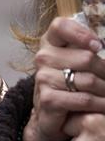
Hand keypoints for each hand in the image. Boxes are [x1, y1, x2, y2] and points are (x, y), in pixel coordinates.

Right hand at [24, 17, 104, 140]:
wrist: (50, 114)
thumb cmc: (67, 83)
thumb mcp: (74, 62)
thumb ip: (86, 50)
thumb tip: (104, 45)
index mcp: (49, 43)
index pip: (60, 26)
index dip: (82, 34)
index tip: (99, 46)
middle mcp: (43, 58)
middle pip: (86, 58)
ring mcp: (44, 78)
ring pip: (89, 81)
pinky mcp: (49, 99)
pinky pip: (85, 99)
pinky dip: (100, 104)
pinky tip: (104, 106)